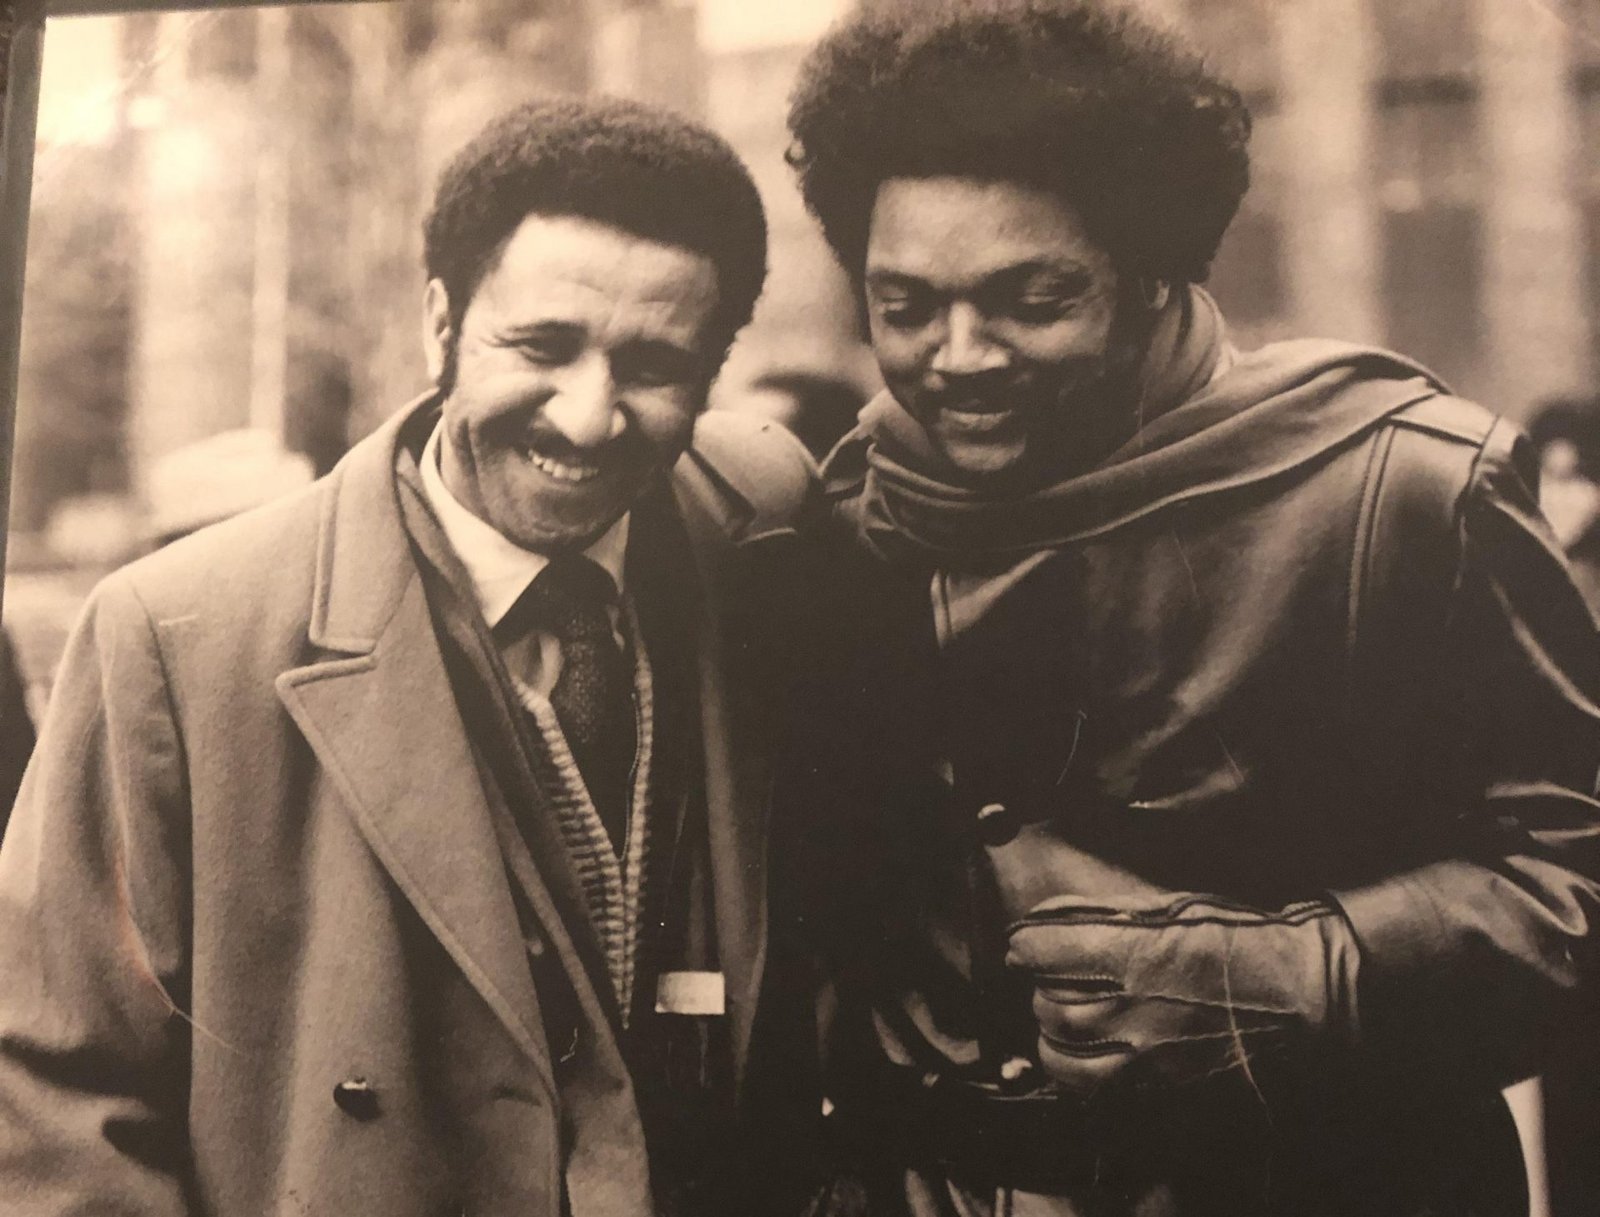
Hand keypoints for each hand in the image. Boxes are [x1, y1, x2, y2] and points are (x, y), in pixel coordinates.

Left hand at [1006, 894, 1360, 1095]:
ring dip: (1054, 1031)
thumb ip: (1102, 912)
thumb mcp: (1168, 904)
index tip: (1027, 943)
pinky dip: (1077, 1070)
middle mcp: (1130, 1008)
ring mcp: (1145, 1056)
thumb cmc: (1239, 939)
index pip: (1038, 951)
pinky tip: (1088, 1052)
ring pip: (1061, 1052)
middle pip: (1047, 1005)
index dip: (1026, 944)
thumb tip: (1045, 918)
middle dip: (1042, 987)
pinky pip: (1093, 1089)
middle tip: (1056, 977)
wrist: (1301, 993)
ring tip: (1067, 1016)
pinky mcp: (1160, 1086)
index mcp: (1131, 953)